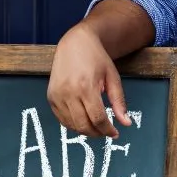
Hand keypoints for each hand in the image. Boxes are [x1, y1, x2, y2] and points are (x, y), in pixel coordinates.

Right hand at [46, 24, 130, 138]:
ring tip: (96, 126)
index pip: (97, 118)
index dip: (107, 130)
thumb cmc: (96, 58)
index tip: (115, 133)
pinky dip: (73, 124)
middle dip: (97, 133)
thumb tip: (126, 123)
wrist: (75, 43)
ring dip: (85, 130)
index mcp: (86, 86)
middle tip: (106, 132)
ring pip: (71, 125)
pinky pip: (61, 119)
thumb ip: (119, 101)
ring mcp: (57, 95)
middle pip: (83, 125)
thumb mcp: (112, 77)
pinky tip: (83, 120)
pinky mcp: (50, 97)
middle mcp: (68, 92)